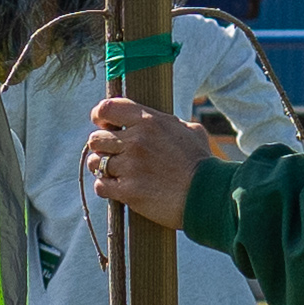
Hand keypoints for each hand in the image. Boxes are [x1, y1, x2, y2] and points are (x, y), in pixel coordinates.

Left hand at [83, 97, 204, 229]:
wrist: (208, 196)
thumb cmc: (201, 163)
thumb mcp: (191, 131)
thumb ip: (168, 122)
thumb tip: (157, 120)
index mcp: (150, 121)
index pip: (108, 108)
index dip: (100, 116)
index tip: (103, 124)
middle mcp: (136, 141)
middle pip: (95, 138)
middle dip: (102, 147)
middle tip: (115, 154)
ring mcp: (130, 166)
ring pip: (95, 163)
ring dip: (102, 168)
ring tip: (117, 172)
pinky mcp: (128, 191)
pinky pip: (100, 186)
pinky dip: (106, 188)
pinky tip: (119, 188)